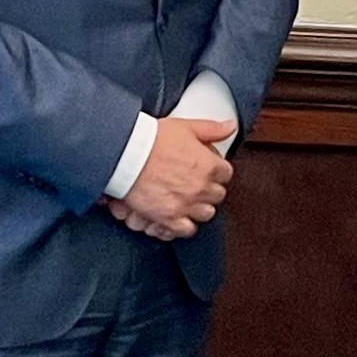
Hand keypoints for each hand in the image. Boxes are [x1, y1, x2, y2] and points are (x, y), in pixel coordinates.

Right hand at [108, 114, 234, 241]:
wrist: (127, 155)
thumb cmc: (152, 140)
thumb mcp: (186, 127)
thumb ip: (212, 129)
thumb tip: (230, 127)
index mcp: (209, 166)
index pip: (226, 174)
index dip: (216, 170)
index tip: (208, 169)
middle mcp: (201, 188)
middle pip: (217, 195)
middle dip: (209, 189)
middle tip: (196, 183)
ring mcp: (186, 204)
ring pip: (206, 213)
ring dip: (199, 207)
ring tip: (187, 199)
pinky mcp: (169, 218)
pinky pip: (187, 229)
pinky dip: (185, 225)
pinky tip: (179, 215)